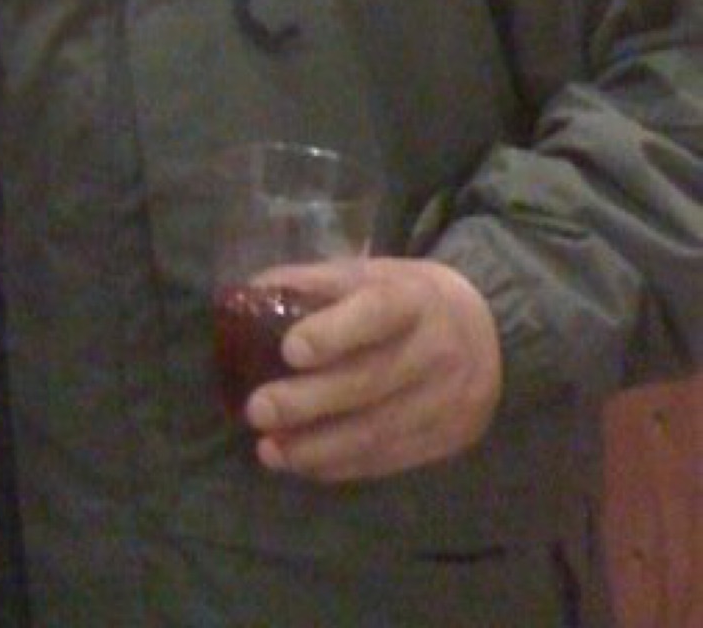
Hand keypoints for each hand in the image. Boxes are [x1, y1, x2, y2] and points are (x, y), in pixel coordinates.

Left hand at [243, 257, 501, 480]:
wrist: (490, 335)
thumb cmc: (408, 299)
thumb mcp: (372, 274)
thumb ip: (315, 282)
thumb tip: (250, 293)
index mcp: (414, 298)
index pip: (377, 313)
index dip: (334, 332)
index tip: (290, 349)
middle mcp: (435, 352)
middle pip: (370, 382)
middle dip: (309, 401)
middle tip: (257, 409)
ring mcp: (444, 402)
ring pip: (376, 432)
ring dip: (316, 446)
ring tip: (269, 449)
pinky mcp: (444, 440)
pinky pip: (387, 460)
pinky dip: (339, 465)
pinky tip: (302, 463)